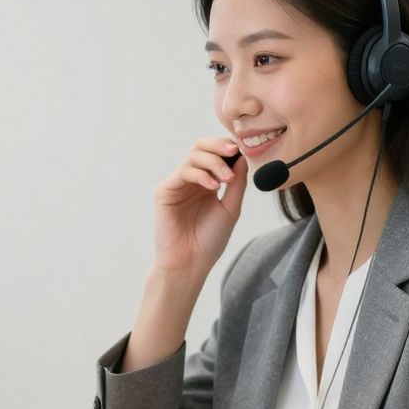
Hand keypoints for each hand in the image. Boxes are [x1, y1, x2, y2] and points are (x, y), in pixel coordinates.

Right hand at [151, 137, 247, 278]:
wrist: (191, 263)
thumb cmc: (210, 241)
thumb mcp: (231, 208)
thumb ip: (237, 183)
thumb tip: (242, 157)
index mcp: (206, 183)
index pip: (215, 154)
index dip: (228, 147)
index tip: (243, 150)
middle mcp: (191, 180)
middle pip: (201, 147)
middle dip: (219, 145)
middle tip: (234, 151)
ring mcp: (177, 184)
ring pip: (193, 156)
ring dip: (214, 162)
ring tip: (227, 179)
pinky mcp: (165, 191)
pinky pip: (183, 172)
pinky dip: (200, 174)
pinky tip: (213, 186)